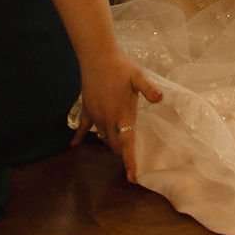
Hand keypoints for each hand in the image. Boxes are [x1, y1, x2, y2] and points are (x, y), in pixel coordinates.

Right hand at [76, 49, 163, 170]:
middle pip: (113, 144)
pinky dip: (79, 137)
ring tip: (115, 149)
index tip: (132, 178)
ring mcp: (95, 115)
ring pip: (101, 137)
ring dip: (108, 143)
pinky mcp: (86, 109)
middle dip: (121, 153)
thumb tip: (160, 99)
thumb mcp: (138, 77)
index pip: (126, 144)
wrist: (97, 56)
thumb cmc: (121, 67)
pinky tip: (74, 146)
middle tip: (129, 160)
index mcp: (121, 115)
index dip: (129, 161)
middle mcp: (107, 120)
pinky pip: (82, 127)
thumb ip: (149, 89)